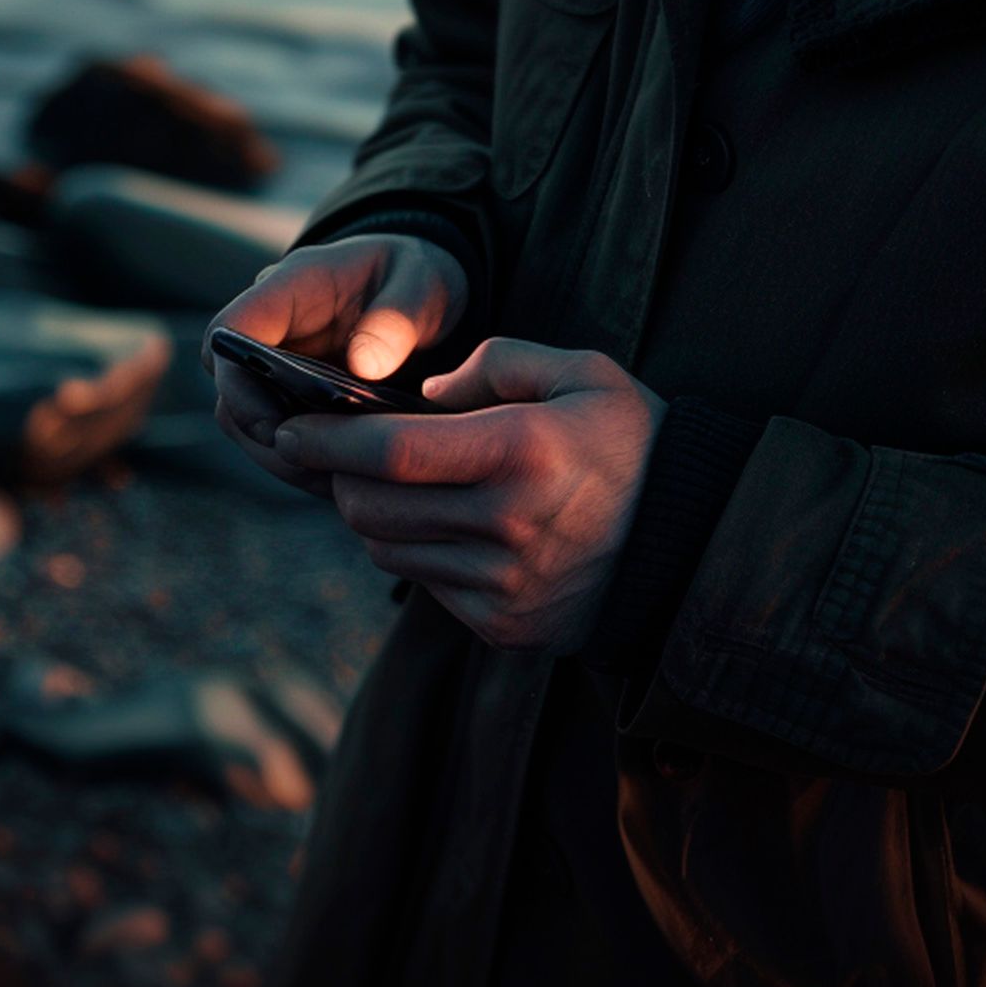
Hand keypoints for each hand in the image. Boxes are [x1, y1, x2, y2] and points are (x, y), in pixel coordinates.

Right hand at [207, 232, 465, 493]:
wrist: (426, 292)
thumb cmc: (419, 275)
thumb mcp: (422, 283)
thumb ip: (398, 318)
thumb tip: (363, 368)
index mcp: (289, 287)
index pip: (229, 331)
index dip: (237, 381)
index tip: (274, 425)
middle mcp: (272, 332)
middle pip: (231, 394)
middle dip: (266, 437)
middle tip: (323, 468)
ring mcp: (279, 371)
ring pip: (253, 428)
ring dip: (290, 459)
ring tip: (345, 482)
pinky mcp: (298, 403)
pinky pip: (287, 442)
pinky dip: (313, 465)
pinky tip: (354, 482)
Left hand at [274, 339, 664, 653]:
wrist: (692, 543)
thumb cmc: (634, 445)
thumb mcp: (583, 373)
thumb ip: (498, 363)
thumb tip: (422, 396)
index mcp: (521, 451)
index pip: (388, 450)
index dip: (325, 440)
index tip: (292, 428)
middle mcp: (507, 523)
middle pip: (372, 507)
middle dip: (339, 480)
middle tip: (336, 457)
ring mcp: (504, 583)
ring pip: (389, 550)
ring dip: (376, 518)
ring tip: (395, 490)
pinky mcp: (505, 623)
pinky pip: (427, 586)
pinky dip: (420, 553)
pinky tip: (446, 527)